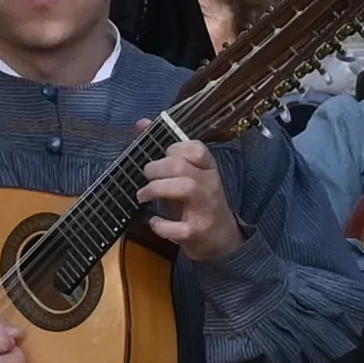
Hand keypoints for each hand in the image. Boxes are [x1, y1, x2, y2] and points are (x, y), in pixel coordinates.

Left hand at [137, 136, 244, 263]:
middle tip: (146, 177)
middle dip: (156, 168)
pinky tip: (154, 222)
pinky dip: (160, 224)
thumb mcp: (186, 176)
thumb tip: (141, 123)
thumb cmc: (198, 202)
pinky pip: (178, 226)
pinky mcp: (198, 231)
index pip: (196, 148)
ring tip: (143, 195)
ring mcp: (205, 208)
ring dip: (156, 189)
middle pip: (181, 165)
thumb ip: (164, 152)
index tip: (163, 157)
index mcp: (207, 169)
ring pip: (185, 187)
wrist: (221, 239)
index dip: (174, 149)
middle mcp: (210, 185)